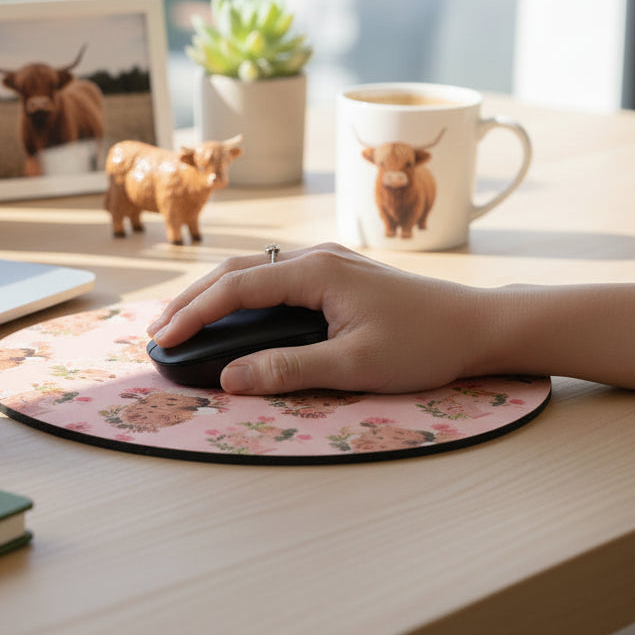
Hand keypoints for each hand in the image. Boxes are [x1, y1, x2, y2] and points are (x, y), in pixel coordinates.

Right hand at [147, 243, 489, 394]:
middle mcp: (315, 257)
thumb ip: (289, 369)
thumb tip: (231, 378)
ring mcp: (325, 263)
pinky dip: (240, 296)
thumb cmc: (424, 343)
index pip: (236, 287)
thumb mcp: (355, 365)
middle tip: (157, 334)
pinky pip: (271, 279)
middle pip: (235, 271)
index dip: (193, 314)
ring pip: (252, 272)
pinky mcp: (334, 276)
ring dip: (213, 296)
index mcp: (315, 270)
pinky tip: (230, 315)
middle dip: (191, 301)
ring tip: (181, 324)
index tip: (163, 341)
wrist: (477, 325)